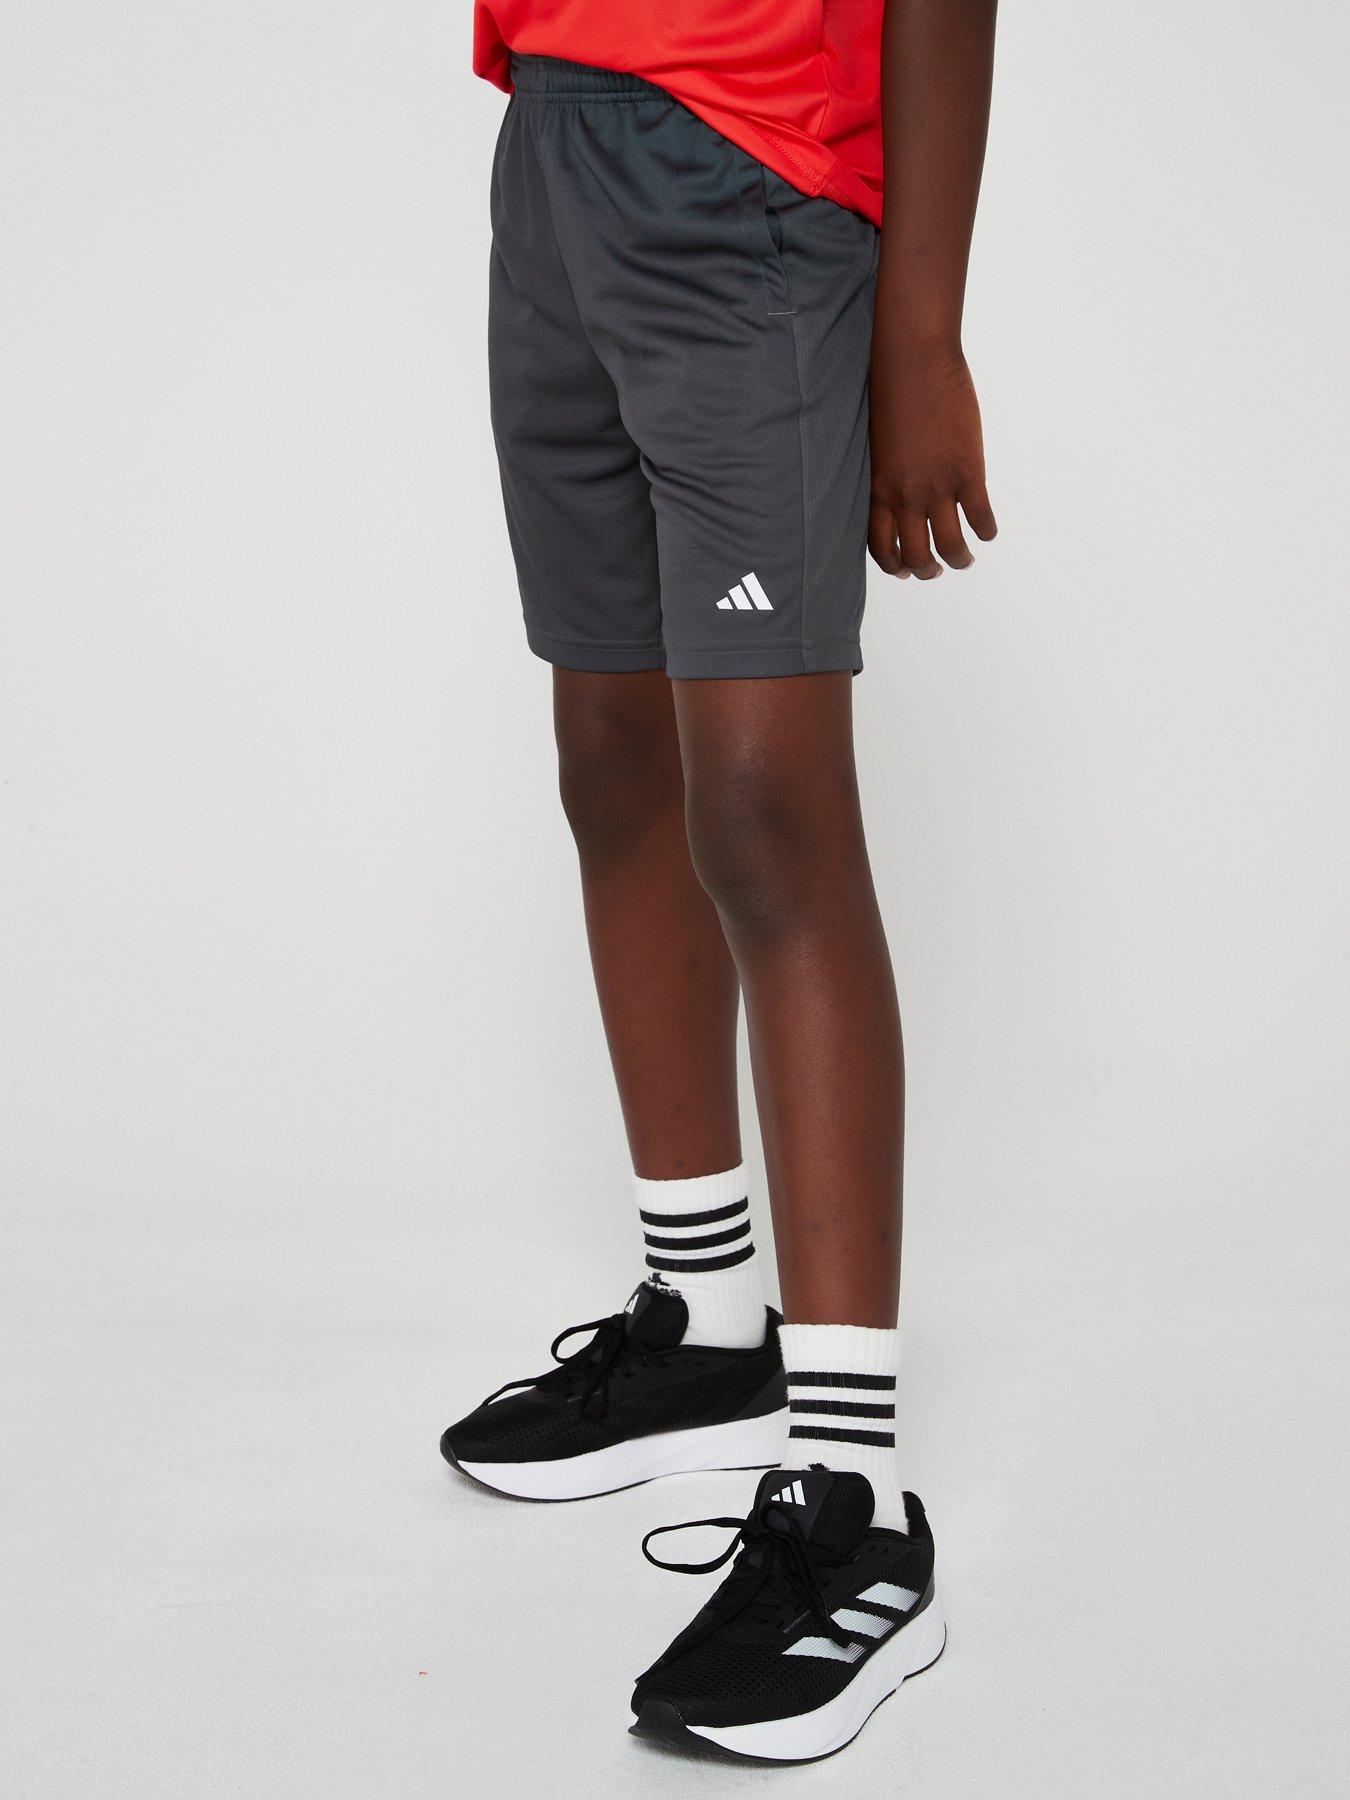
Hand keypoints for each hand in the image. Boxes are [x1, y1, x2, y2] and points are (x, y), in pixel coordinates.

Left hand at [868, 346, 996, 578]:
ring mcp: (938, 487)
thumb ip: (886, 472)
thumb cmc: (890, 390)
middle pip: (916, 556)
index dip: (894, 565)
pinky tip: (988, 530)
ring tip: (965, 559)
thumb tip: (898, 488)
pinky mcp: (968, 472)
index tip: (905, 570)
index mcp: (879, 489)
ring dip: (960, 560)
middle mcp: (905, 496)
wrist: (913, 360)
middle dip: (928, 571)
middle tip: (938, 570)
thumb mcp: (877, 443)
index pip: (881, 546)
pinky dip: (987, 531)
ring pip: (950, 546)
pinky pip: (981, 517)